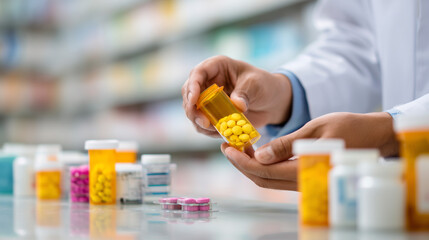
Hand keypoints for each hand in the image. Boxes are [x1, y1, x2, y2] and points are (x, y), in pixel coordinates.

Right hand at [182, 55, 291, 136]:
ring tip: (213, 129)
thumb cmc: (264, 85)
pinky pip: (203, 124)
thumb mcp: (256, 84)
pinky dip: (208, 130)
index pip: (198, 73)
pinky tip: (220, 132)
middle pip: (188, 93)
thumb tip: (237, 105)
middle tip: (203, 122)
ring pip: (192, 111)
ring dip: (199, 122)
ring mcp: (208, 99)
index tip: (193, 100)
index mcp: (217, 66)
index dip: (193, 86)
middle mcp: (208, 82)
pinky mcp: (211, 114)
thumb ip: (244, 93)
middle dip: (192, 109)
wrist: (271, 102)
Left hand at [221, 112, 397, 190]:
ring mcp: (305, 183)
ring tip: (240, 147)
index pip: (264, 171)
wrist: (374, 137)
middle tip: (228, 146)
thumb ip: (287, 144)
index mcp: (305, 169)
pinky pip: (280, 178)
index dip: (242, 161)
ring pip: (270, 181)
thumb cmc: (349, 127)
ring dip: (252, 166)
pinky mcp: (307, 178)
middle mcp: (303, 182)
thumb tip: (260, 156)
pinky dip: (265, 167)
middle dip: (242, 164)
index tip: (228, 148)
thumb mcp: (316, 129)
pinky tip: (259, 153)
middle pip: (263, 180)